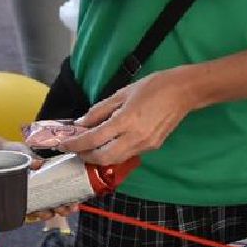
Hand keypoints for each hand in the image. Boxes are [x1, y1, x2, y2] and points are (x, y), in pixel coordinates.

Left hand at [62, 68, 197, 165]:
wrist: (183, 92)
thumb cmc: (153, 86)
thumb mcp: (122, 93)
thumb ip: (100, 110)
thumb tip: (83, 122)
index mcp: (126, 121)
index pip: (94, 139)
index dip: (76, 143)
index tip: (63, 144)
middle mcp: (135, 138)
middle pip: (103, 158)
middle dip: (85, 155)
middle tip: (75, 147)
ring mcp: (145, 145)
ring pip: (115, 160)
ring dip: (99, 156)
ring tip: (89, 146)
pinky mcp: (152, 147)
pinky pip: (127, 154)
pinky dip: (113, 152)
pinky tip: (108, 143)